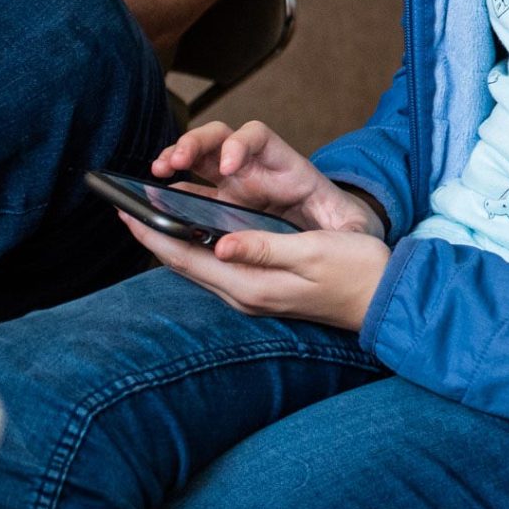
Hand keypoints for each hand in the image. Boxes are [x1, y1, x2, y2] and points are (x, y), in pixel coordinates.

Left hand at [125, 214, 392, 330]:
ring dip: (172, 243)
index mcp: (251, 285)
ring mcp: (252, 295)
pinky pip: (215, 268)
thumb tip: (220, 244)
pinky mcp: (262, 290)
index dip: (154, 235)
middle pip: (185, 265)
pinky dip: (195, 249)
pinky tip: (192, 234)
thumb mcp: (311, 253)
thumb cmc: (354, 270)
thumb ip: (264, 249)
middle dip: (154, 238)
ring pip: (197, 268)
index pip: (188, 259)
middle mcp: (244, 295)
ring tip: (149, 218)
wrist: (383, 298)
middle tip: (125, 210)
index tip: (126, 213)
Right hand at [150, 119, 382, 236]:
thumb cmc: (350, 236)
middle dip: (196, 143)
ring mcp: (238, 188)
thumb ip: (328, 233)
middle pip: (221, 138)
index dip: (241, 144)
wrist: (350, 248)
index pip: (260, 138)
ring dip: (177, 158)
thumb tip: (290, 243)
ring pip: (200, 160)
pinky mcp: (225, 209)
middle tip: (177, 160)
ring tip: (159, 169)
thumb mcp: (348, 233)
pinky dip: (171, 193)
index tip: (229, 165)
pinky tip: (152, 201)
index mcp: (290, 170)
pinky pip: (193, 194)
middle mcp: (259, 172)